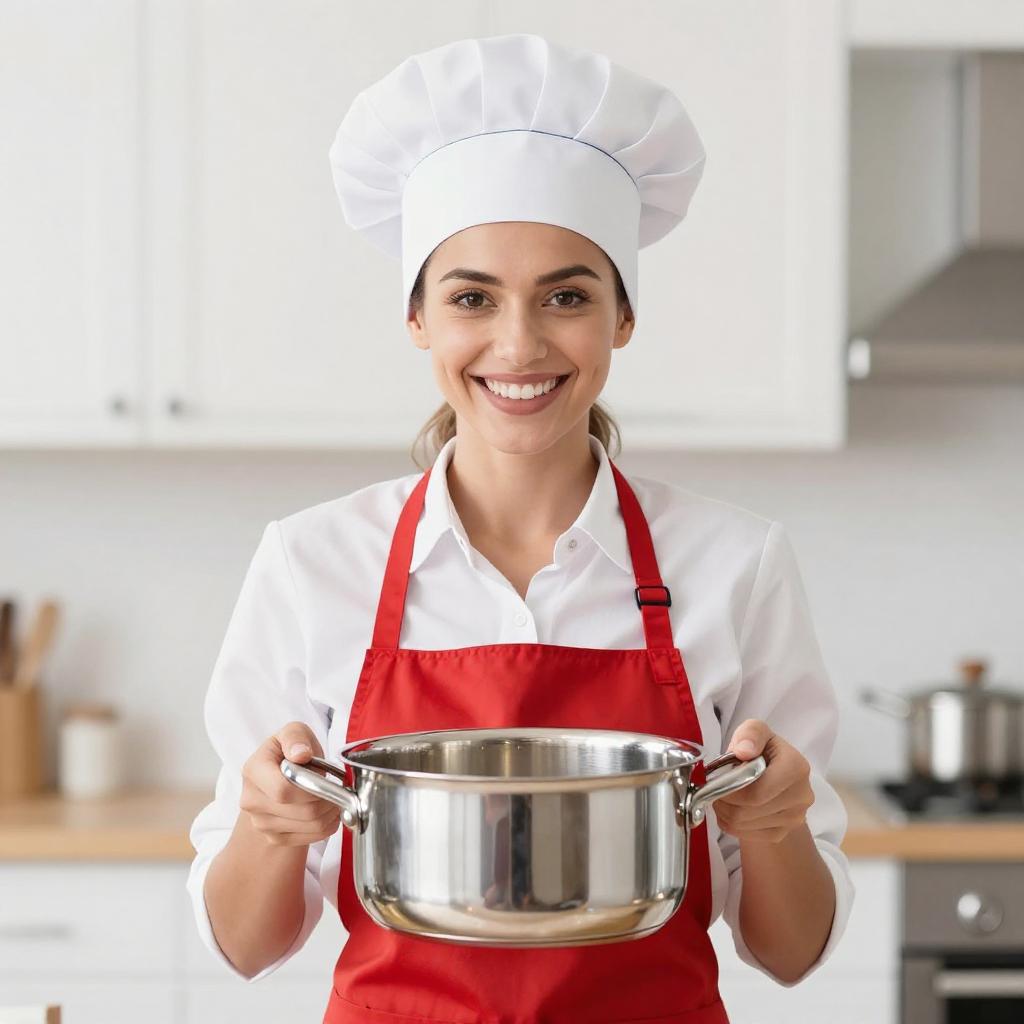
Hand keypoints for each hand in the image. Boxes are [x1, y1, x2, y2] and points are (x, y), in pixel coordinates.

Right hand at [239, 721, 341, 846]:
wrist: (277, 778)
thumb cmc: (288, 752)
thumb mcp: (292, 733)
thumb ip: (295, 737)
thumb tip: (300, 753)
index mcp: (254, 770)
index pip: (283, 790)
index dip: (311, 788)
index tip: (325, 778)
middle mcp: (252, 799)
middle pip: (302, 810)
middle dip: (328, 799)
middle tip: (339, 789)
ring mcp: (261, 822)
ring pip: (310, 825)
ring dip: (331, 812)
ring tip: (334, 797)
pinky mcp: (274, 837)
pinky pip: (311, 836)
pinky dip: (327, 825)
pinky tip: (327, 811)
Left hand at [711, 719, 813, 844]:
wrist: (776, 774)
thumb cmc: (763, 749)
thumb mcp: (756, 730)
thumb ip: (750, 734)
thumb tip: (744, 751)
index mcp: (796, 768)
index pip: (757, 792)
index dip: (730, 790)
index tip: (715, 780)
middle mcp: (801, 796)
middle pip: (749, 810)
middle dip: (723, 800)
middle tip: (713, 789)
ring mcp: (793, 818)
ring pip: (744, 824)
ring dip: (724, 812)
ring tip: (721, 796)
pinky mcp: (782, 832)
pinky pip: (746, 834)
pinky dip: (730, 823)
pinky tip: (730, 807)